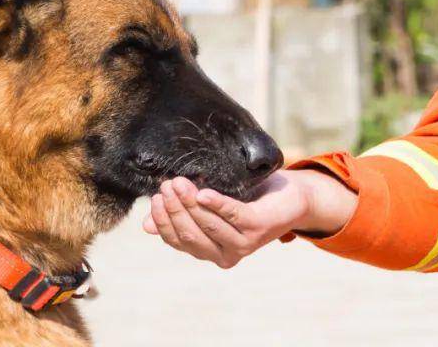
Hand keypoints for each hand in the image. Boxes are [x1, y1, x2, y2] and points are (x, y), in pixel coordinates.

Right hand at [143, 168, 355, 268]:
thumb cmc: (250, 198)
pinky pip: (232, 215)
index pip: (177, 241)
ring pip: (207, 226)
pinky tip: (203, 192)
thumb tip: (147, 225)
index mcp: (210, 251)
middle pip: (189, 235)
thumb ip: (184, 215)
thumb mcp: (212, 205)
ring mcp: (243, 243)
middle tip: (165, 185)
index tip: (154, 199)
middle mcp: (225, 254)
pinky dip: (216, 204)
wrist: (291, 197)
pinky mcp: (258, 227)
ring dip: (190, 203)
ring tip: (178, 182)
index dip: (163, 221)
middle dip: (174, 209)